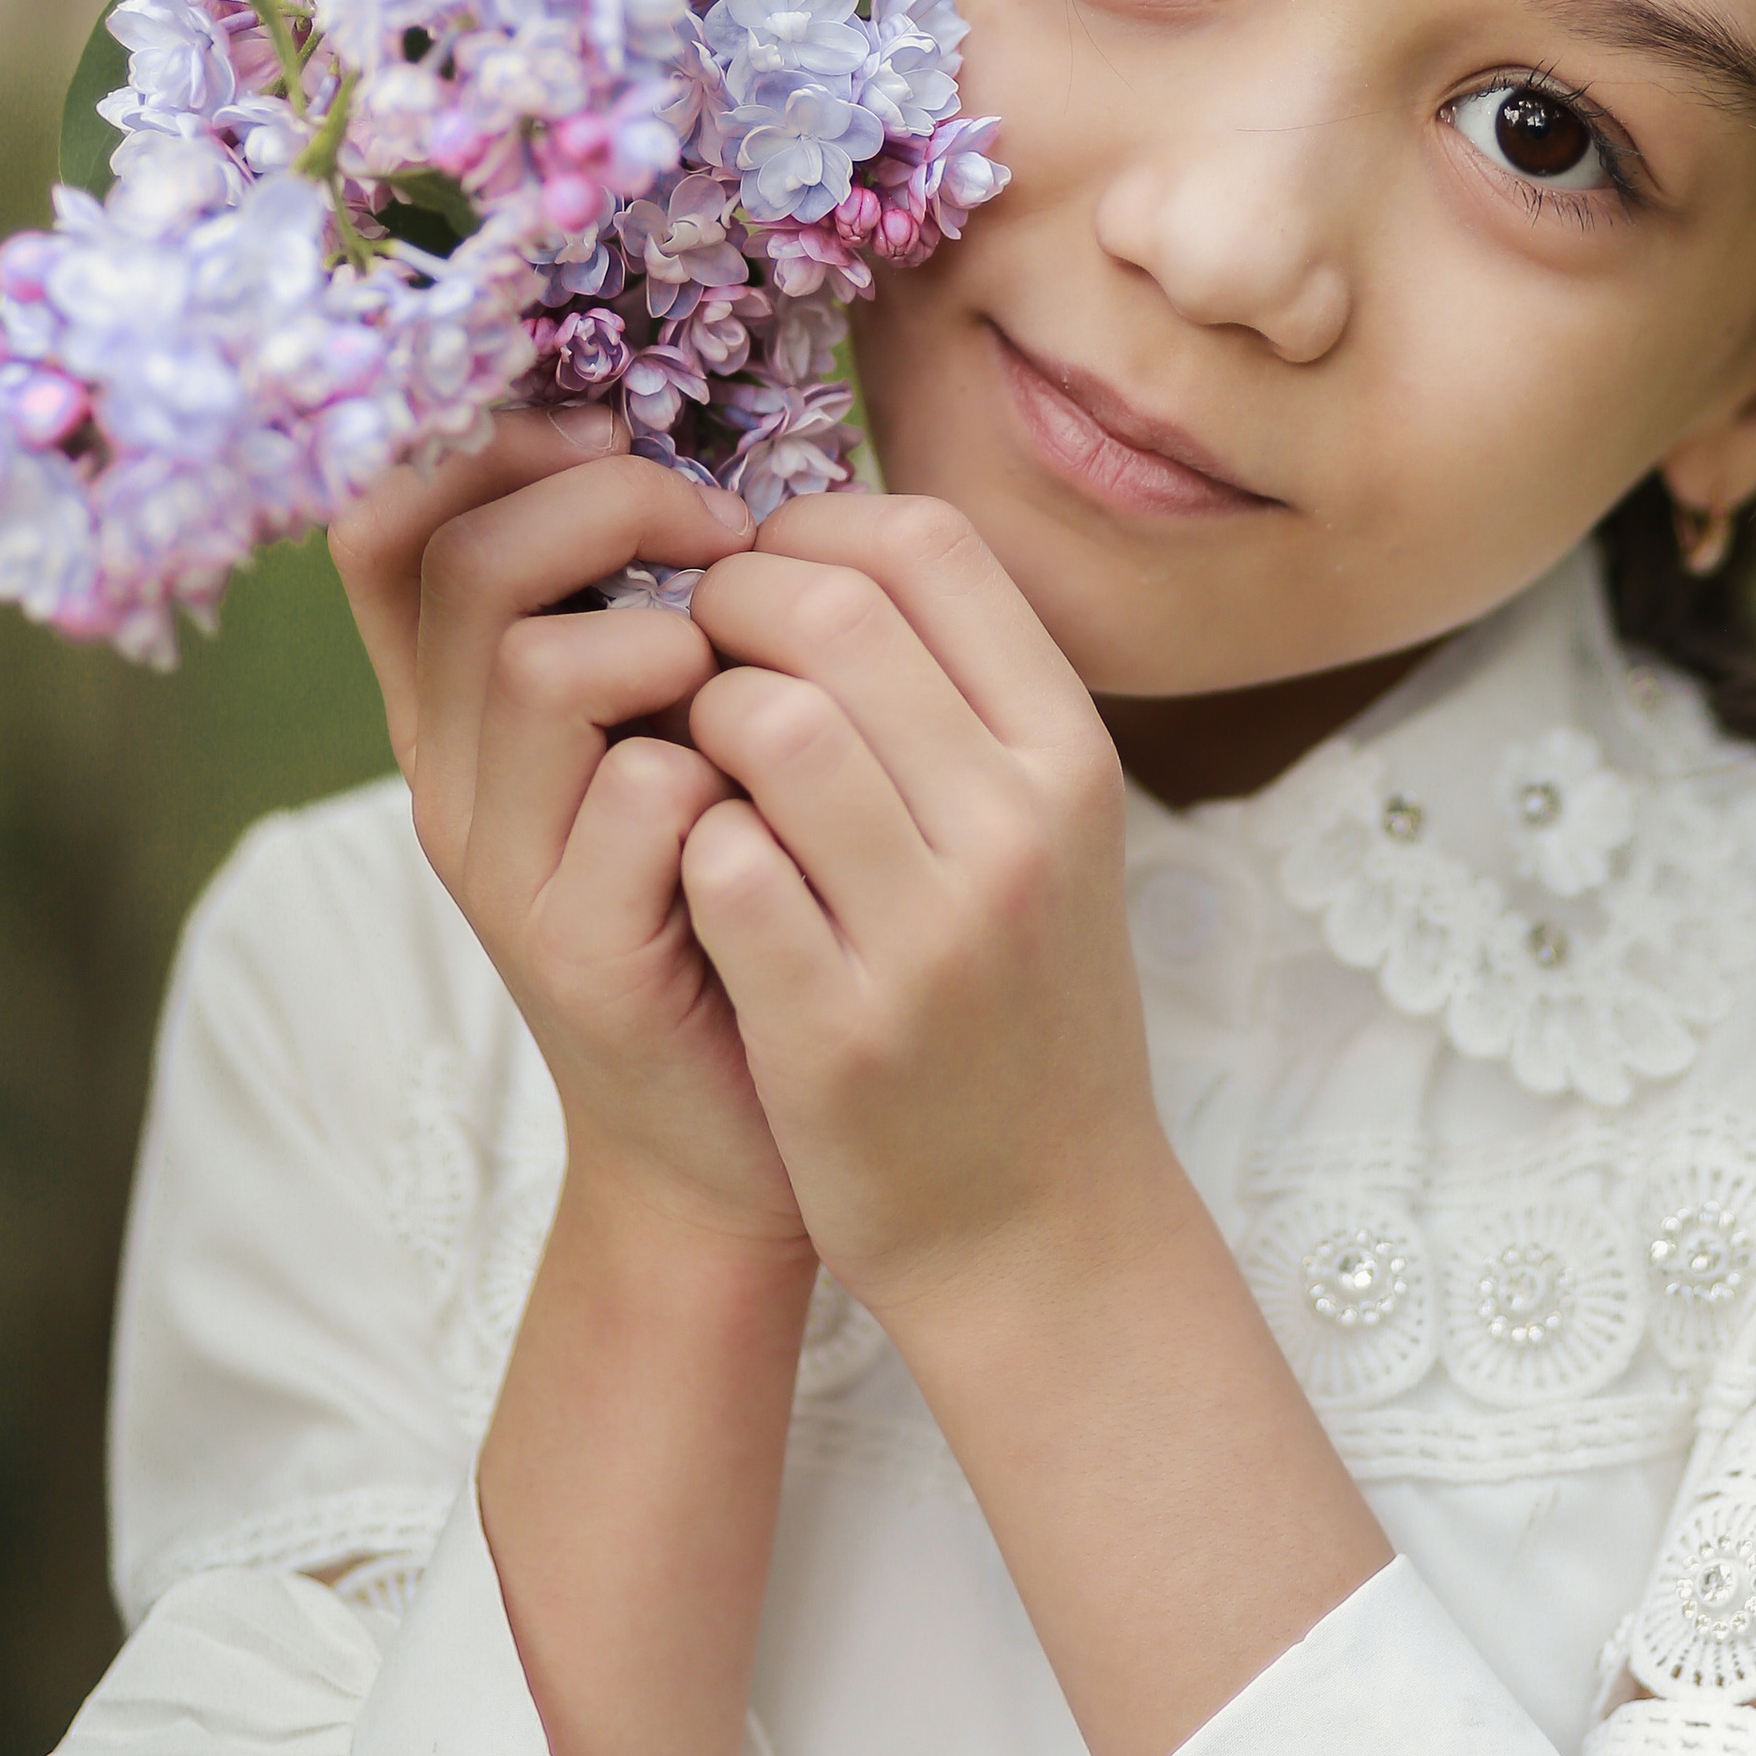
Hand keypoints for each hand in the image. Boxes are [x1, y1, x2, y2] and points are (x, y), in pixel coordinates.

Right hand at [331, 411, 804, 1255]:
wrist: (737, 1128)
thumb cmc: (728, 892)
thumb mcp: (669, 726)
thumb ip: (652, 604)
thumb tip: (706, 448)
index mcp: (460, 705)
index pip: (388, 526)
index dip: (487, 447)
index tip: (612, 432)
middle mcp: (452, 777)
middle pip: (472, 563)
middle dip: (615, 505)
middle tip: (727, 536)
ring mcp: (500, 869)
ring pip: (543, 666)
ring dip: (676, 643)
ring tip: (742, 691)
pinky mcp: (575, 952)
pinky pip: (647, 792)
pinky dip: (728, 773)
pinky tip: (767, 812)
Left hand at [680, 496, 1169, 1323]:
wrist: (1043, 1227)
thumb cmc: (1018, 997)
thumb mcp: (1044, 823)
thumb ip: (960, 687)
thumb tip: (830, 538)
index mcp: (1068, 753)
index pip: (931, 544)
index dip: (815, 529)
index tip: (767, 577)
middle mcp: (1018, 826)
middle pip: (833, 612)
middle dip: (730, 609)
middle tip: (699, 660)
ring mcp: (931, 931)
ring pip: (767, 721)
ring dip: (697, 719)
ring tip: (697, 760)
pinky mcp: (838, 1029)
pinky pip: (720, 860)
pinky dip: (686, 839)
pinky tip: (701, 869)